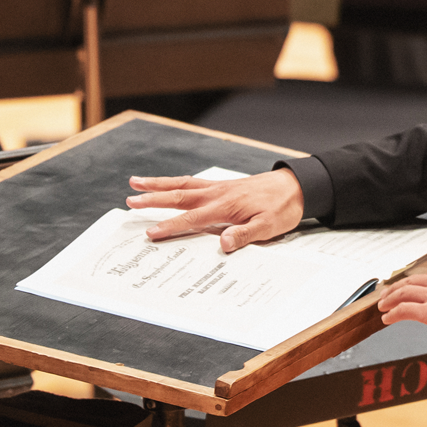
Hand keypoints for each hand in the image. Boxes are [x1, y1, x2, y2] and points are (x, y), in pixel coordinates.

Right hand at [127, 169, 303, 251]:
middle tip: (129, 200)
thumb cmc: (283, 208)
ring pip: (183, 185)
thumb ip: (245, 235)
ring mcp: (219, 187)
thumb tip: (223, 243)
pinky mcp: (223, 185)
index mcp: (226, 206)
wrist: (297, 186)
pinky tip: (167, 184)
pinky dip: (176, 182)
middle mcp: (218, 194)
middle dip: (153, 199)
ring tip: (136, 182)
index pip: (192, 219)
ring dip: (159, 185)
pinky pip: (193, 182)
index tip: (150, 232)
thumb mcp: (269, 227)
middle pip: (179, 196)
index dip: (170, 226)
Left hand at [378, 263, 426, 338]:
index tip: (414, 284)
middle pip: (413, 280)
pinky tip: (387, 318)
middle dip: (397, 287)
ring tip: (383, 305)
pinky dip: (393, 314)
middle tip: (388, 292)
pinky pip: (404, 310)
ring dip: (390, 298)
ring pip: (404, 292)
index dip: (419, 280)